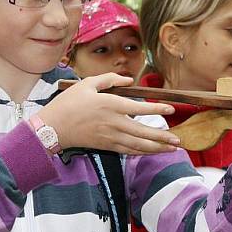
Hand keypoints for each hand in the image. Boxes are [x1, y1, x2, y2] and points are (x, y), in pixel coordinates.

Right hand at [40, 73, 181, 154]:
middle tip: (179, 140)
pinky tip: (153, 152)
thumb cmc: (68, 103)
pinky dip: (142, 152)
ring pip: (139, 145)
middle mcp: (114, 123)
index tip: (171, 109)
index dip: (158, 110)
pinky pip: (129, 151)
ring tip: (172, 149)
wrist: (52, 127)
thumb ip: (110, 79)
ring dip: (157, 148)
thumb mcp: (87, 84)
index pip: (140, 108)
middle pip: (145, 132)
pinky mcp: (106, 146)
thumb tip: (128, 80)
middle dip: (164, 137)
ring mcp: (111, 137)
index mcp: (111, 105)